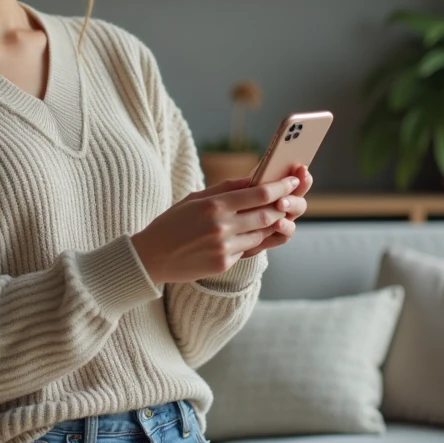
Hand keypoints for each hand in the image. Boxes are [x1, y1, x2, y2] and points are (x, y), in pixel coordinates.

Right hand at [131, 173, 305, 284]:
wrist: (150, 257)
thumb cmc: (173, 223)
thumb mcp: (195, 198)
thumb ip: (226, 188)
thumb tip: (255, 178)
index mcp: (214, 205)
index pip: (259, 194)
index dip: (281, 187)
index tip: (293, 182)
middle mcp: (222, 227)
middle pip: (267, 214)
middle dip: (283, 206)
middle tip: (291, 199)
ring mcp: (224, 248)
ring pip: (262, 234)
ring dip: (271, 224)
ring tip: (273, 215)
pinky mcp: (223, 264)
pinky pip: (248, 249)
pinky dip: (251, 240)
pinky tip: (246, 234)